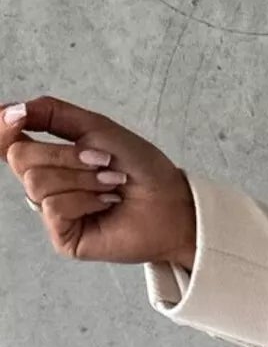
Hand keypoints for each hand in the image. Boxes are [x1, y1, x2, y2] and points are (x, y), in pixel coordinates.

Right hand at [2, 95, 196, 266]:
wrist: (171, 201)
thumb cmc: (139, 167)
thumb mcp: (95, 127)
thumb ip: (50, 114)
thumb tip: (9, 109)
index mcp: (49, 157)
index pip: (7, 142)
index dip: (3, 128)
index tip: (15, 117)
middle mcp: (46, 185)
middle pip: (21, 158)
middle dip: (65, 155)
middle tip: (102, 161)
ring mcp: (53, 213)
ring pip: (38, 183)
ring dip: (82, 178)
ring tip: (112, 184)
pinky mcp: (64, 237)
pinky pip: (54, 208)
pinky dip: (85, 200)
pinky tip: (108, 204)